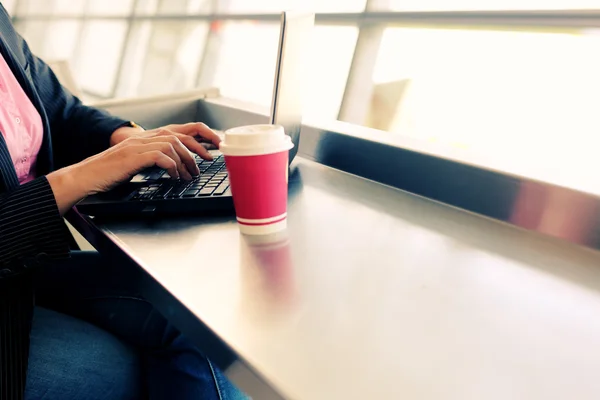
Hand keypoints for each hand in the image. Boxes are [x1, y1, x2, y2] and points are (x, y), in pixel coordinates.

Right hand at [47, 135, 199, 213]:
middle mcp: (142, 138)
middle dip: (197, 148)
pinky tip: (174, 176)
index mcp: (144, 138)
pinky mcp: (132, 157)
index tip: (209, 148)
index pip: (176, 131)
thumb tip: (175, 167)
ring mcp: (137, 146)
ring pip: (172, 145)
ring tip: (189, 175)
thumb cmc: (108, 173)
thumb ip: (152, 159)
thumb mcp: (135, 163)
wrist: (85, 176)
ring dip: (185, 161)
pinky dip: (171, 166)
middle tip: (207, 162)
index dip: (196, 137)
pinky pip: (160, 157)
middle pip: (178, 135)